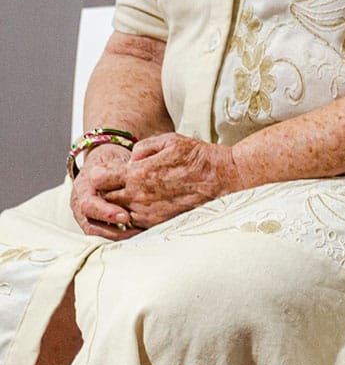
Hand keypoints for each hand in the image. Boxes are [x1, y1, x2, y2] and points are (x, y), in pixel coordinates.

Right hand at [69, 145, 139, 240]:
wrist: (102, 163)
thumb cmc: (111, 161)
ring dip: (116, 236)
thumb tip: (137, 168)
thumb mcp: (114, 159)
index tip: (125, 216)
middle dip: (112, 229)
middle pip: (90, 222)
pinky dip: (116, 236)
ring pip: (95, 232)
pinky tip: (134, 234)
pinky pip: (100, 233)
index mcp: (84, 185)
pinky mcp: (91, 221)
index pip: (89, 203)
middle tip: (135, 230)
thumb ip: (122, 168)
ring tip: (138, 234)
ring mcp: (83, 214)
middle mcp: (80, 201)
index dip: (106, 212)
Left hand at [102, 133, 243, 228]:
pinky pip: (134, 224)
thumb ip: (143, 148)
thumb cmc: (201, 158)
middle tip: (115, 185)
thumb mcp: (171, 140)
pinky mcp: (158, 223)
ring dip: (119, 206)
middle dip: (106, 192)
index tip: (105, 172)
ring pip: (117, 213)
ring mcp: (148, 213)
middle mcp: (139, 196)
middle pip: (105, 199)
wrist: (226, 179)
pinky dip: (133, 216)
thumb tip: (131, 160)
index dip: (99, 175)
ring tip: (132, 196)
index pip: (99, 179)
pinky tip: (144, 206)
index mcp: (138, 174)